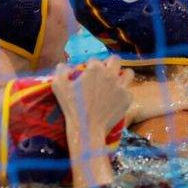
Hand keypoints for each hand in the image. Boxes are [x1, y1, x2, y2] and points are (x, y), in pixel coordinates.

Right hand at [52, 57, 132, 187]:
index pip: (94, 60)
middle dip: (110, 63)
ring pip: (128, 73)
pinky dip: (122, 94)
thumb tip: (63, 65)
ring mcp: (121, 86)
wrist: (87, 128)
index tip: (87, 73)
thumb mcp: (59, 87)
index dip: (90, 65)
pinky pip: (128, 91)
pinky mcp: (127, 97)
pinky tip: (116, 99)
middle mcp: (110, 74)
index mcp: (95, 69)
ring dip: (122, 74)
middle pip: (115, 60)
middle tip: (105, 72)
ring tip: (116, 81)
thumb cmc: (71, 107)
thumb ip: (61, 71)